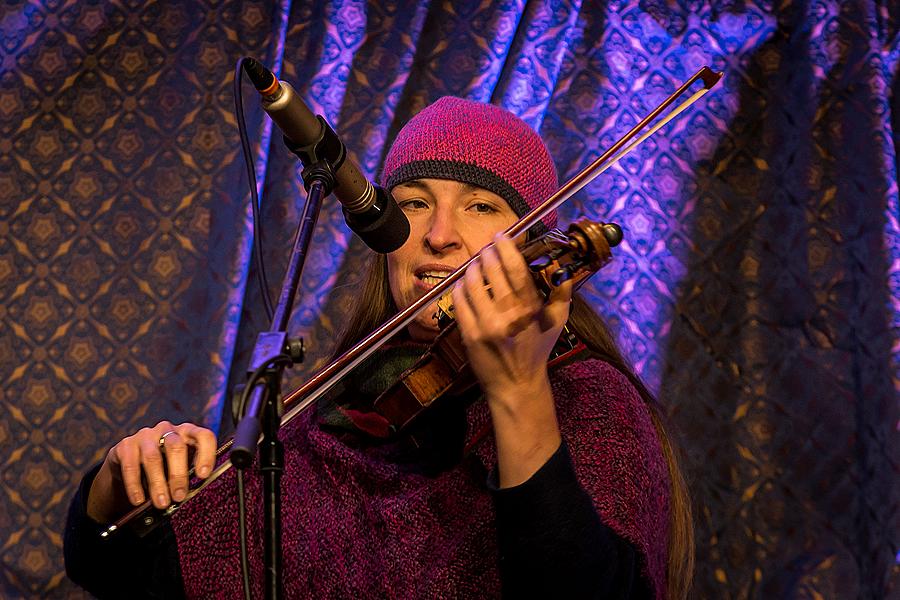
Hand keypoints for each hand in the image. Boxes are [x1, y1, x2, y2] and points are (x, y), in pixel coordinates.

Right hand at [87, 420, 216, 522]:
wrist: (129, 464)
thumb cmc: (163, 466)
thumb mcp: (178, 468)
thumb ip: (186, 476)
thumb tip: (187, 496)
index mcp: (187, 432)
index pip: (203, 436)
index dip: (206, 454)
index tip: (203, 476)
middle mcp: (167, 429)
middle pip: (176, 447)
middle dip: (178, 475)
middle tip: (179, 496)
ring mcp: (145, 435)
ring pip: (152, 457)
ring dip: (158, 483)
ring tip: (161, 503)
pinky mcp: (126, 445)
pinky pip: (130, 465)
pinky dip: (135, 485)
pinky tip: (138, 500)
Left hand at [451, 233, 572, 401]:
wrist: (516, 385)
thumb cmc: (536, 351)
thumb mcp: (556, 323)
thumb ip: (562, 294)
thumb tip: (564, 269)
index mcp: (530, 309)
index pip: (516, 268)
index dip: (506, 247)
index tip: (501, 236)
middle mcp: (508, 315)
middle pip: (491, 270)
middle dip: (486, 253)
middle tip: (487, 249)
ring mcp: (486, 325)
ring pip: (471, 282)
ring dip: (472, 268)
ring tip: (476, 265)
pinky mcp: (469, 334)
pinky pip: (459, 301)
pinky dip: (459, 287)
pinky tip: (464, 284)